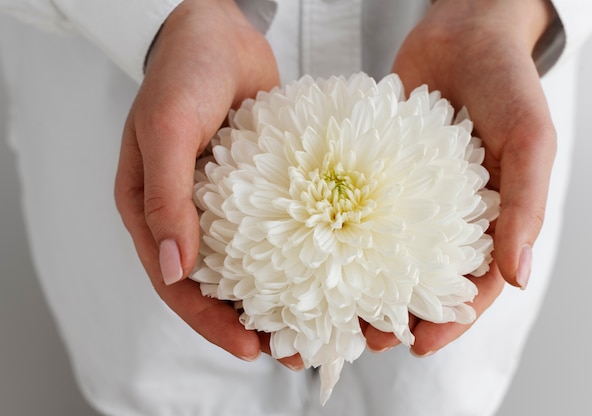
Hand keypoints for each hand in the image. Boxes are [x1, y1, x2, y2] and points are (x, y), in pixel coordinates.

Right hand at [114, 0, 301, 368]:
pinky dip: (298, 251)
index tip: (249, 347)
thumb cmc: (182, 72)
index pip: (176, 282)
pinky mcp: (259, 186)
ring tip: (316, 323)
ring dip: (280, 294)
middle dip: (249, 320)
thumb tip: (174, 268)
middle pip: (216, 283)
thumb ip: (166, 197)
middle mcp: (188, 214)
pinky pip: (278, 227)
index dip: (208, 320)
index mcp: (152, 211)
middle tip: (291, 348)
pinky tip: (329, 267)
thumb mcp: (167, 129)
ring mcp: (226, 203)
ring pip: (251, 262)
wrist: (217, 29)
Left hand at [364, 0, 556, 354]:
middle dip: (397, 315)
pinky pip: (357, 210)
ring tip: (334, 308)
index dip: (451, 321)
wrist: (463, 32)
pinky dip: (341, 233)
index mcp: (489, 221)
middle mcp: (445, 217)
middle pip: (421, 281)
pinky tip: (314, 250)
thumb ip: (526, 206)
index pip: (474, 287)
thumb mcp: (528, 141)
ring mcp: (407, 197)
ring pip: (383, 254)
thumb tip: (517, 278)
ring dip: (362, 286)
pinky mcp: (375, 173)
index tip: (420, 345)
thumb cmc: (507, 83)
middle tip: (367, 339)